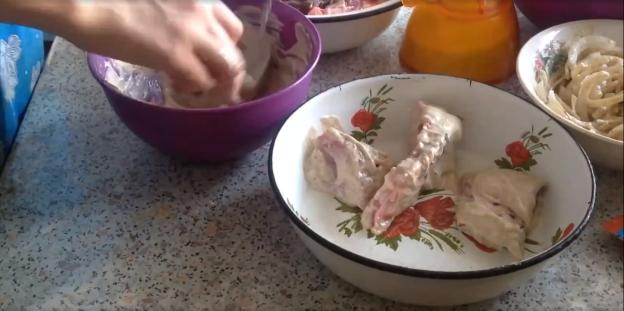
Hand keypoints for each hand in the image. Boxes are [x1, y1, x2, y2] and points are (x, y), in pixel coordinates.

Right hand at [75, 0, 245, 98]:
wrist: (86, 3)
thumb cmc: (114, 1)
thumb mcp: (163, 2)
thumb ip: (182, 17)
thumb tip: (190, 43)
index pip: (234, 28)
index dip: (225, 50)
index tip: (212, 61)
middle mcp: (204, 11)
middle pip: (235, 52)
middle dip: (225, 73)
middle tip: (207, 83)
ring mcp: (192, 33)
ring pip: (227, 69)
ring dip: (214, 85)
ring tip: (195, 89)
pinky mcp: (175, 54)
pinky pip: (201, 81)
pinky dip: (193, 90)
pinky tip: (177, 87)